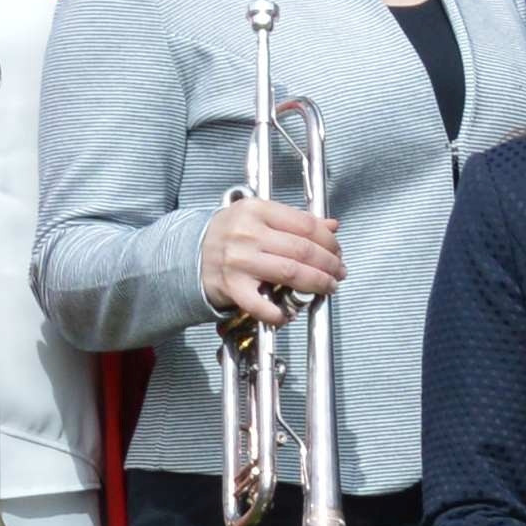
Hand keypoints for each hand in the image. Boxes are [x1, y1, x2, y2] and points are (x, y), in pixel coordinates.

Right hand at [199, 193, 344, 322]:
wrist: (187, 254)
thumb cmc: (229, 235)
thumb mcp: (259, 217)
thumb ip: (295, 221)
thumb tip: (332, 225)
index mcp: (257, 211)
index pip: (305, 225)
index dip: (329, 241)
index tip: (337, 251)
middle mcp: (247, 233)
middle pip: (302, 250)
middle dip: (329, 264)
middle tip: (338, 272)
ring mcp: (238, 260)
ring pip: (290, 273)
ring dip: (317, 283)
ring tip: (328, 287)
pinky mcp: (231, 286)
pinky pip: (260, 304)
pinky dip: (278, 313)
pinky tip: (289, 314)